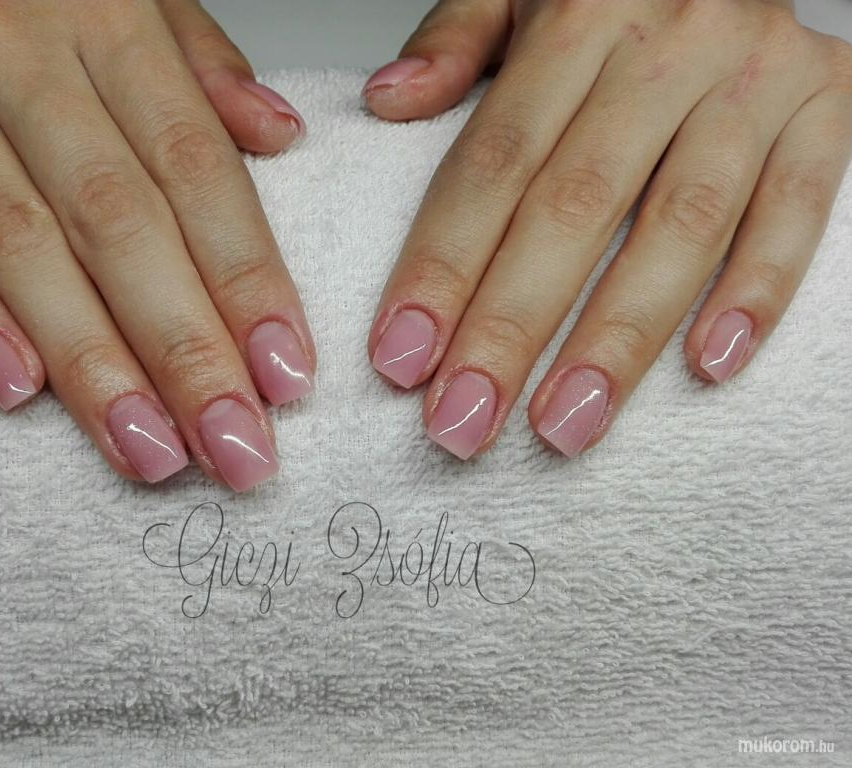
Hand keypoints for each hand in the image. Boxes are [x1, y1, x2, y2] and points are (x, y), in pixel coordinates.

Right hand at [0, 0, 314, 490]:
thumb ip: (205, 68)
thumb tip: (279, 134)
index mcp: (108, 16)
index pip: (194, 168)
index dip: (245, 280)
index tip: (285, 375)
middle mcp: (17, 51)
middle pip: (116, 223)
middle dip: (184, 352)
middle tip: (235, 447)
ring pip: (18, 244)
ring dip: (90, 363)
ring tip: (149, 450)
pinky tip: (18, 391)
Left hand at [363, 0, 851, 458]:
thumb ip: (453, 40)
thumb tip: (385, 104)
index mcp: (577, 14)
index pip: (493, 161)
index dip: (442, 266)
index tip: (401, 358)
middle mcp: (669, 44)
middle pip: (575, 207)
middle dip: (512, 328)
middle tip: (463, 423)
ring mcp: (754, 77)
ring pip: (681, 225)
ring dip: (619, 338)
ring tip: (564, 425)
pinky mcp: (828, 104)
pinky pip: (800, 206)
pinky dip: (760, 288)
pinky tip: (710, 365)